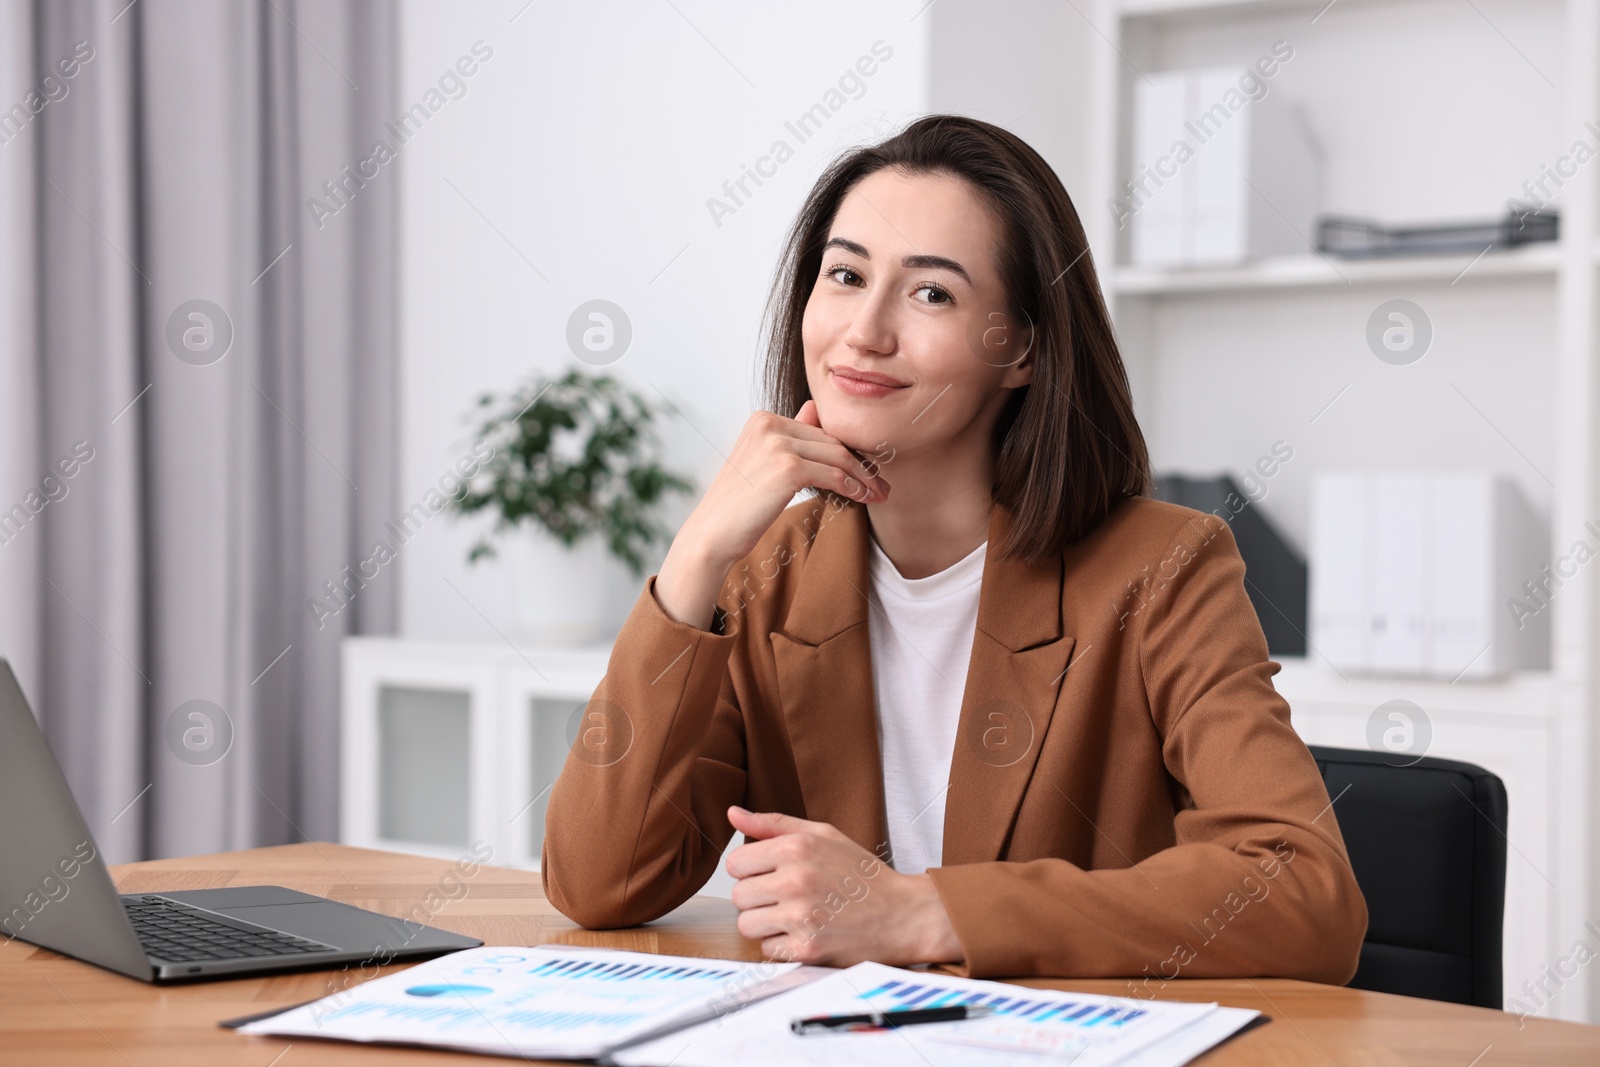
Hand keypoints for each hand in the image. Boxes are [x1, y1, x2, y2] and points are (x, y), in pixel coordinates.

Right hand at [654, 400, 890, 628]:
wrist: (712, 534)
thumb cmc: (738, 505)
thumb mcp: (763, 463)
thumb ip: (789, 436)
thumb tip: (813, 408)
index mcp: (763, 418)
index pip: (818, 432)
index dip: (846, 452)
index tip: (866, 472)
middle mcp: (769, 423)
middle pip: (831, 441)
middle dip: (861, 465)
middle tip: (881, 485)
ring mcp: (777, 444)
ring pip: (838, 456)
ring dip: (863, 478)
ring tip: (879, 494)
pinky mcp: (787, 468)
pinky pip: (833, 474)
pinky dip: (853, 487)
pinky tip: (863, 498)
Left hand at [724, 806, 962, 966]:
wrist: (904, 914)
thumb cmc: (862, 874)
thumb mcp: (824, 835)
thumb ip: (773, 824)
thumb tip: (732, 813)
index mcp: (796, 847)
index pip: (735, 863)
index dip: (751, 870)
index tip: (772, 875)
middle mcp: (795, 880)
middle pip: (738, 895)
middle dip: (757, 898)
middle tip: (787, 898)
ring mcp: (801, 917)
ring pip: (746, 925)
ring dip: (765, 924)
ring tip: (794, 916)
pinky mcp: (807, 949)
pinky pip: (768, 949)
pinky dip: (783, 946)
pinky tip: (806, 934)